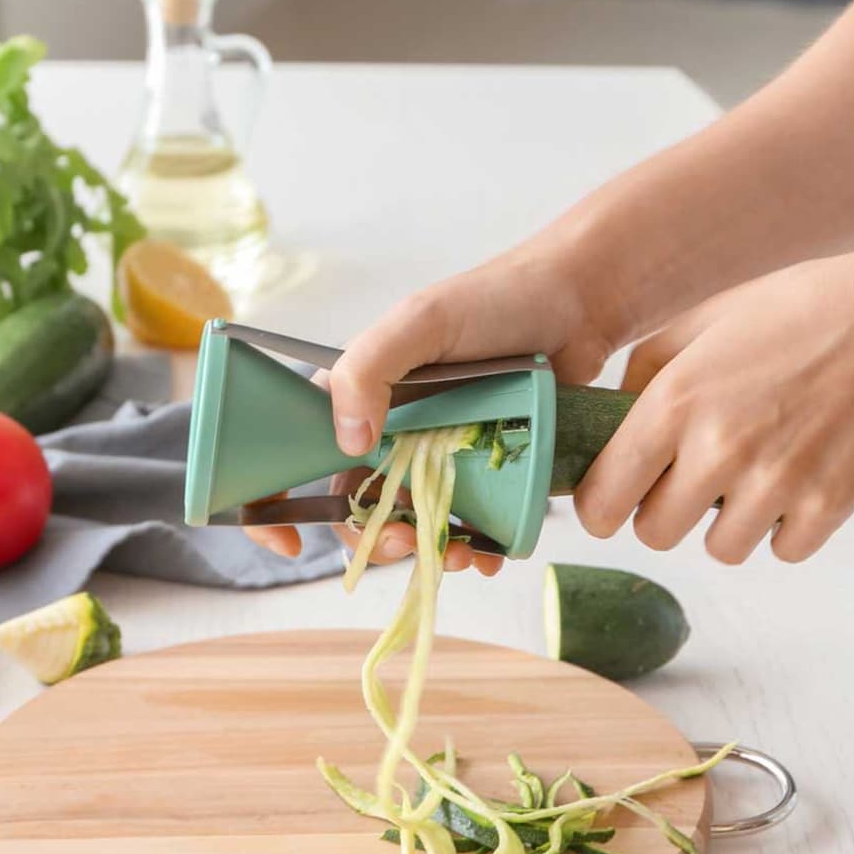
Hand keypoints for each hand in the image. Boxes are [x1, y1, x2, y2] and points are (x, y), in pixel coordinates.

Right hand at [245, 247, 616, 573]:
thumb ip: (369, 369)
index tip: (290, 542)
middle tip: (405, 542)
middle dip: (371, 538)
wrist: (580, 304)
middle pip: (353, 505)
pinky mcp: (482, 470)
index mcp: (355, 392)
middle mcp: (387, 426)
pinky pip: (465, 523)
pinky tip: (488, 552)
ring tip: (459, 554)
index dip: (273, 501)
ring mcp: (436, 452)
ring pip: (410, 521)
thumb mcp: (421, 320)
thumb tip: (346, 444)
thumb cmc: (496, 299)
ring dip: (426, 551)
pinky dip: (471, 547)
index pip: (290, 450)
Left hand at [576, 247, 853, 563]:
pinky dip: (784, 527)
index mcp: (675, 403)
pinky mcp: (827, 507)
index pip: (603, 500)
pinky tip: (795, 481)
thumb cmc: (796, 311)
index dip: (601, 507)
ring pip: (719, 550)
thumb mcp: (699, 321)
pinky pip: (782, 551)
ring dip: (726, 523)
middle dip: (664, 513)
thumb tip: (611, 424)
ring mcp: (776, 484)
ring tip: (752, 473)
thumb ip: (644, 374)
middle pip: (655, 534)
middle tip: (690, 480)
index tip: (615, 499)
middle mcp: (719, 451)